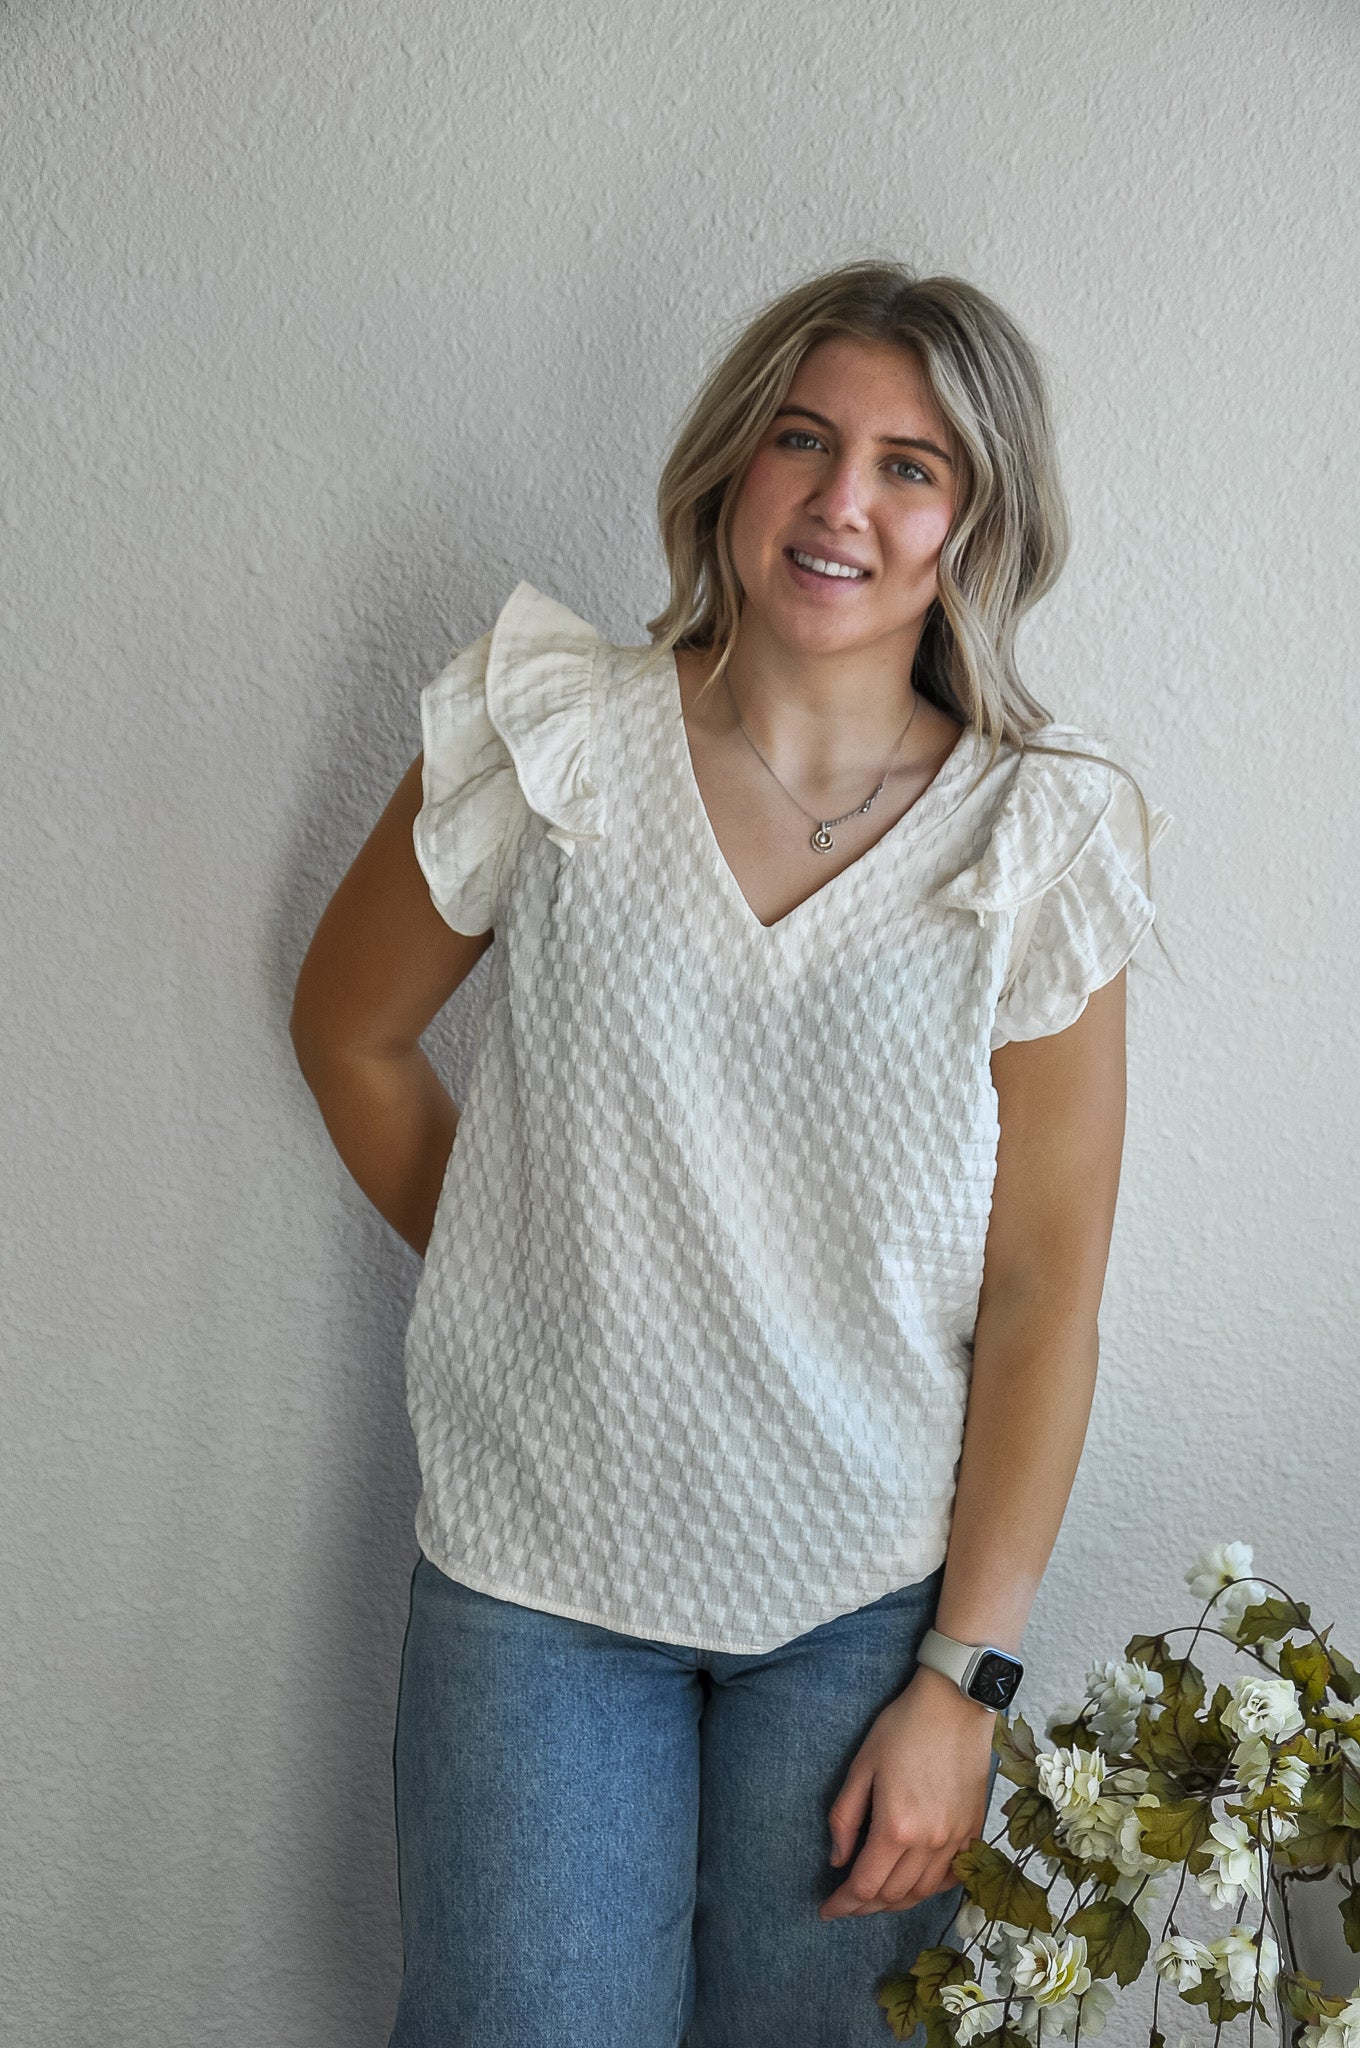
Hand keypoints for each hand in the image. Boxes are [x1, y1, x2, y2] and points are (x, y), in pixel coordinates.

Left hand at [818, 1663, 996, 1918]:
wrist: (954, 1705)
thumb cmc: (901, 1729)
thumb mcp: (861, 1768)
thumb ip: (845, 1819)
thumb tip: (838, 1860)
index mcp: (896, 1828)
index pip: (865, 1887)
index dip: (842, 1904)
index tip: (825, 1910)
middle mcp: (929, 1843)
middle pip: (893, 1896)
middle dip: (864, 1907)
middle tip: (845, 1904)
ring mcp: (956, 1840)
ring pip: (922, 1893)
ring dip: (894, 1902)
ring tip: (874, 1897)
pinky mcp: (973, 1831)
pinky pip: (950, 1878)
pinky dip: (928, 1889)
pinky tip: (913, 1883)